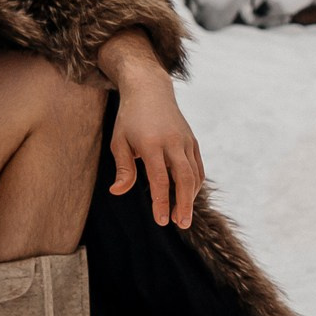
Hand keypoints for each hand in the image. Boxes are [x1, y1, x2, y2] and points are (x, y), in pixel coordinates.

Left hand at [98, 32, 203, 228]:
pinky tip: (188, 197)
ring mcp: (186, 141)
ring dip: (191, 198)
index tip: (162, 221)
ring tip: (183, 217)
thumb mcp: (119, 141)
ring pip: (194, 175)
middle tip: (181, 224)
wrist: (150, 90)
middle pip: (184, 179)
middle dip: (184, 204)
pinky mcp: (193, 141)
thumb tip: (118, 192)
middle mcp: (173, 142)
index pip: (160, 179)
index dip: (162, 202)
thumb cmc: (130, 119)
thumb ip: (123, 168)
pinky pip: (198, 168)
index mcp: (151, 143)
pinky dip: (195, 185)